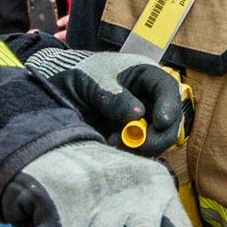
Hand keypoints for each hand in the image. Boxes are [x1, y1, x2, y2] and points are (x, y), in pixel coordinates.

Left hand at [24, 48, 186, 155]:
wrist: (56, 89)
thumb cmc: (78, 74)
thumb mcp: (93, 80)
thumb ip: (113, 96)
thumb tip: (137, 114)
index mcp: (144, 74)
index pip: (167, 88)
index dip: (169, 105)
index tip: (161, 123)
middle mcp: (148, 97)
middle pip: (170, 118)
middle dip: (159, 135)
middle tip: (140, 145)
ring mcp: (141, 118)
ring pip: (158, 137)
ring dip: (143, 146)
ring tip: (115, 143)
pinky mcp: (131, 136)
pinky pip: (141, 149)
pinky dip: (132, 152)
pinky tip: (113, 147)